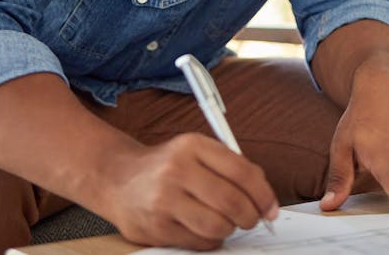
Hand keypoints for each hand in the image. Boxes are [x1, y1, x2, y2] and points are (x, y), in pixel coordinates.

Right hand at [103, 133, 278, 249]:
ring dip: (229, 229)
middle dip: (250, 216)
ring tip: (223, 221)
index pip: (242, 171)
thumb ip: (230, 166)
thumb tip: (265, 197)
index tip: (270, 207)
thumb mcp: (195, 151)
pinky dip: (210, 241)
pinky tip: (203, 228)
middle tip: (251, 218)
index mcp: (192, 145)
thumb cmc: (166, 166)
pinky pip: (200, 243)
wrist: (118, 179)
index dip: (263, 194)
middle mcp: (177, 170)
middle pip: (232, 202)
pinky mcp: (156, 227)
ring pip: (218, 227)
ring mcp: (164, 200)